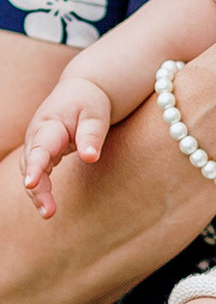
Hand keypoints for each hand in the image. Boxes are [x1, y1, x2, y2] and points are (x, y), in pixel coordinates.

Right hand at [21, 76, 111, 218]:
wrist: (81, 90)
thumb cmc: (89, 102)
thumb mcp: (95, 114)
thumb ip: (91, 135)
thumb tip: (91, 158)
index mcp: (49, 125)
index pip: (39, 149)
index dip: (34, 167)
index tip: (31, 183)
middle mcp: (36, 137)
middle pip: (31, 165)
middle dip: (36, 188)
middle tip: (48, 211)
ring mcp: (36, 145)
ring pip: (31, 172)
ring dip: (37, 194)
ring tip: (49, 213)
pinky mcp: (42, 153)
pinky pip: (37, 173)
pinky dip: (40, 190)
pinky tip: (48, 207)